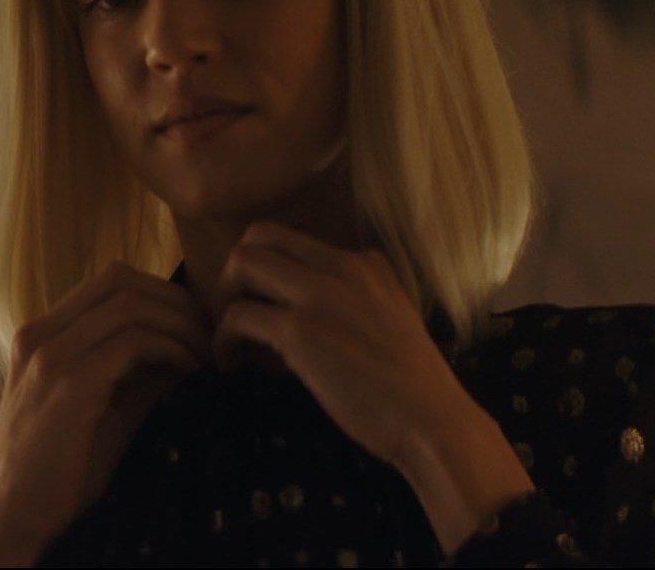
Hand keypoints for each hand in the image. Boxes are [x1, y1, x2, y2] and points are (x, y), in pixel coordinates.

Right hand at [0, 263, 209, 566]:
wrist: (14, 517)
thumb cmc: (57, 472)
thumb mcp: (103, 410)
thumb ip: (136, 374)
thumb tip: (186, 350)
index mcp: (41, 335)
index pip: (109, 281)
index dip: (161, 293)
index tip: (196, 325)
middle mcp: (39, 334)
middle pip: (121, 280)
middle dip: (176, 301)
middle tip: (211, 335)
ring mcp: (49, 355)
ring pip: (130, 305)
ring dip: (179, 325)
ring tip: (204, 356)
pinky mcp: (67, 383)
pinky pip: (133, 342)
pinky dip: (170, 349)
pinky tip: (187, 371)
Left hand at [211, 221, 532, 552]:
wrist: (430, 419)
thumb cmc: (412, 385)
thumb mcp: (393, 318)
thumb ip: (355, 300)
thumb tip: (301, 311)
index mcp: (366, 263)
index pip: (296, 238)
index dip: (269, 268)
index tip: (265, 302)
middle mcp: (341, 266)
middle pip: (260, 235)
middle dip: (236, 271)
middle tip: (234, 311)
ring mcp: (319, 294)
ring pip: (243, 264)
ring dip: (224, 301)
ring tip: (229, 339)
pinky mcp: (300, 330)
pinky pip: (238, 316)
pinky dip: (224, 340)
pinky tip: (231, 363)